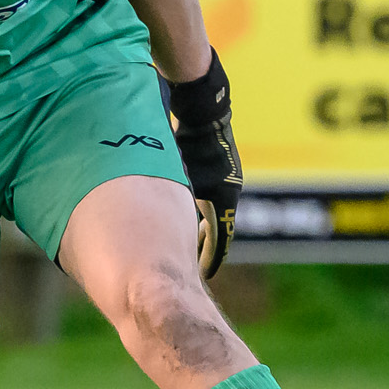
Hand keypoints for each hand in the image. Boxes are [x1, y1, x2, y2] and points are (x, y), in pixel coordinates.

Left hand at [166, 53, 240, 278]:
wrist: (204, 113)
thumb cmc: (190, 144)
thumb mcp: (182, 178)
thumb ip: (174, 203)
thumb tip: (158, 228)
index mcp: (223, 200)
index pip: (219, 239)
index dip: (209, 259)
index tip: (203, 276)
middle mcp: (229, 193)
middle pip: (219, 230)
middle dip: (206, 248)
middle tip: (193, 265)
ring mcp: (227, 182)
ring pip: (215, 215)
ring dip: (203, 229)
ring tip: (189, 243)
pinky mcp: (221, 172)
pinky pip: (212, 201)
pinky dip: (203, 212)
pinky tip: (188, 213)